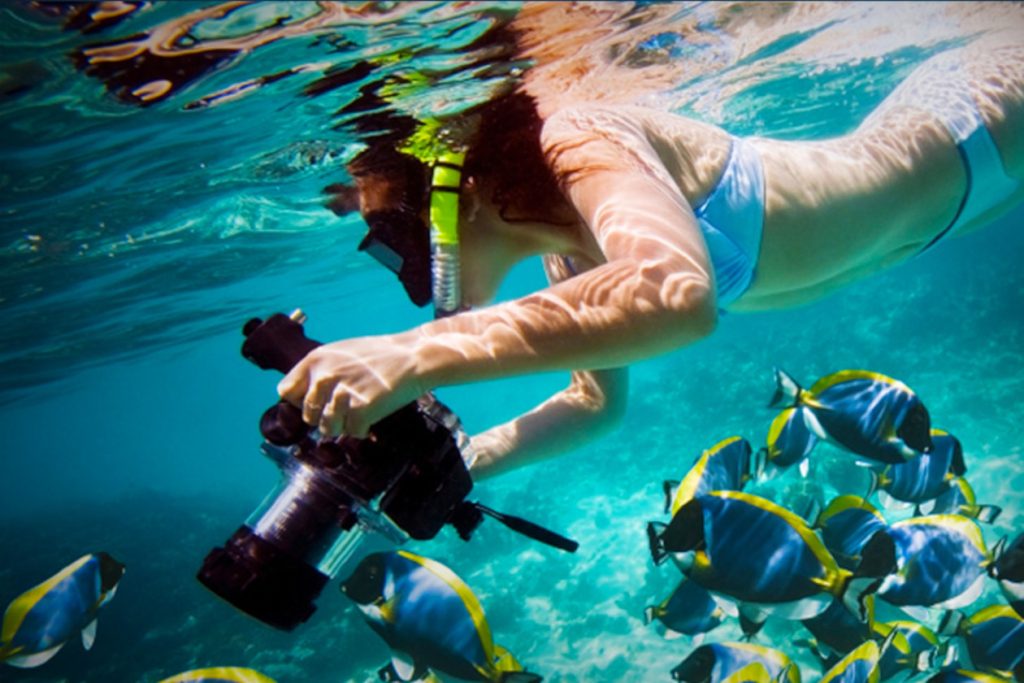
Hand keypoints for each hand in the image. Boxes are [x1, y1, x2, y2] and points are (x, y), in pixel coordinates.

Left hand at [277, 334, 422, 437]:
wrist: (414, 356)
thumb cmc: (379, 355)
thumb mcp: (340, 352)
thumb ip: (319, 371)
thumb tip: (303, 397)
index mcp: (315, 360)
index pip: (286, 392)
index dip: (301, 401)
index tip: (317, 403)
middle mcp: (324, 376)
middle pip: (308, 415)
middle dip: (324, 417)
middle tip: (345, 408)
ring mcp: (342, 394)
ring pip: (327, 429)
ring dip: (343, 425)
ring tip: (358, 412)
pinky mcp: (361, 409)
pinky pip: (353, 432)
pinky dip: (364, 429)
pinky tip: (374, 414)